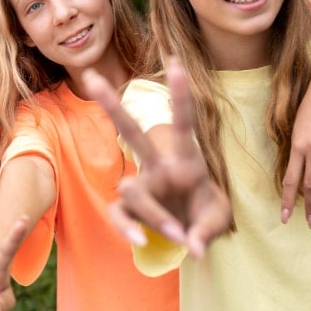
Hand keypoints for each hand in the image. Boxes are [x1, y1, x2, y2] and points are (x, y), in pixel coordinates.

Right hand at [85, 58, 229, 257]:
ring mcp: (140, 186)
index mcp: (185, 161)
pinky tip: (140, 241)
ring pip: (132, 189)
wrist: (191, 233)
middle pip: (131, 132)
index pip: (183, 124)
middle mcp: (158, 167)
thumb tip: (191, 246)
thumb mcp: (219, 220)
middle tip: (91, 78)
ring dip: (156, 215)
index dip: (180, 96)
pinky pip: (119, 215)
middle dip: (112, 105)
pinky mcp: (128, 208)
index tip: (177, 64)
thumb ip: (207, 230)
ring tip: (179, 235)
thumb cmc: (206, 215)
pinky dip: (128, 229)